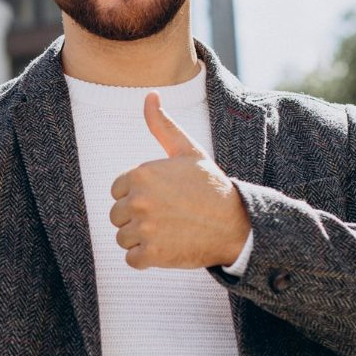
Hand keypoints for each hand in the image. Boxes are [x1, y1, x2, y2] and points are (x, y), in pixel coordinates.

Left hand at [109, 92, 251, 269]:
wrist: (238, 224)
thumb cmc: (210, 187)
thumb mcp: (188, 151)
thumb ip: (163, 126)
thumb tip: (149, 95)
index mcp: (140, 174)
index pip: (117, 191)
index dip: (138, 196)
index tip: (163, 199)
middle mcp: (138, 200)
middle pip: (117, 215)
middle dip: (138, 219)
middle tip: (168, 217)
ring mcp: (144, 228)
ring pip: (123, 238)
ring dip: (142, 240)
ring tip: (169, 232)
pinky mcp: (152, 254)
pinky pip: (132, 260)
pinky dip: (147, 259)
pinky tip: (168, 248)